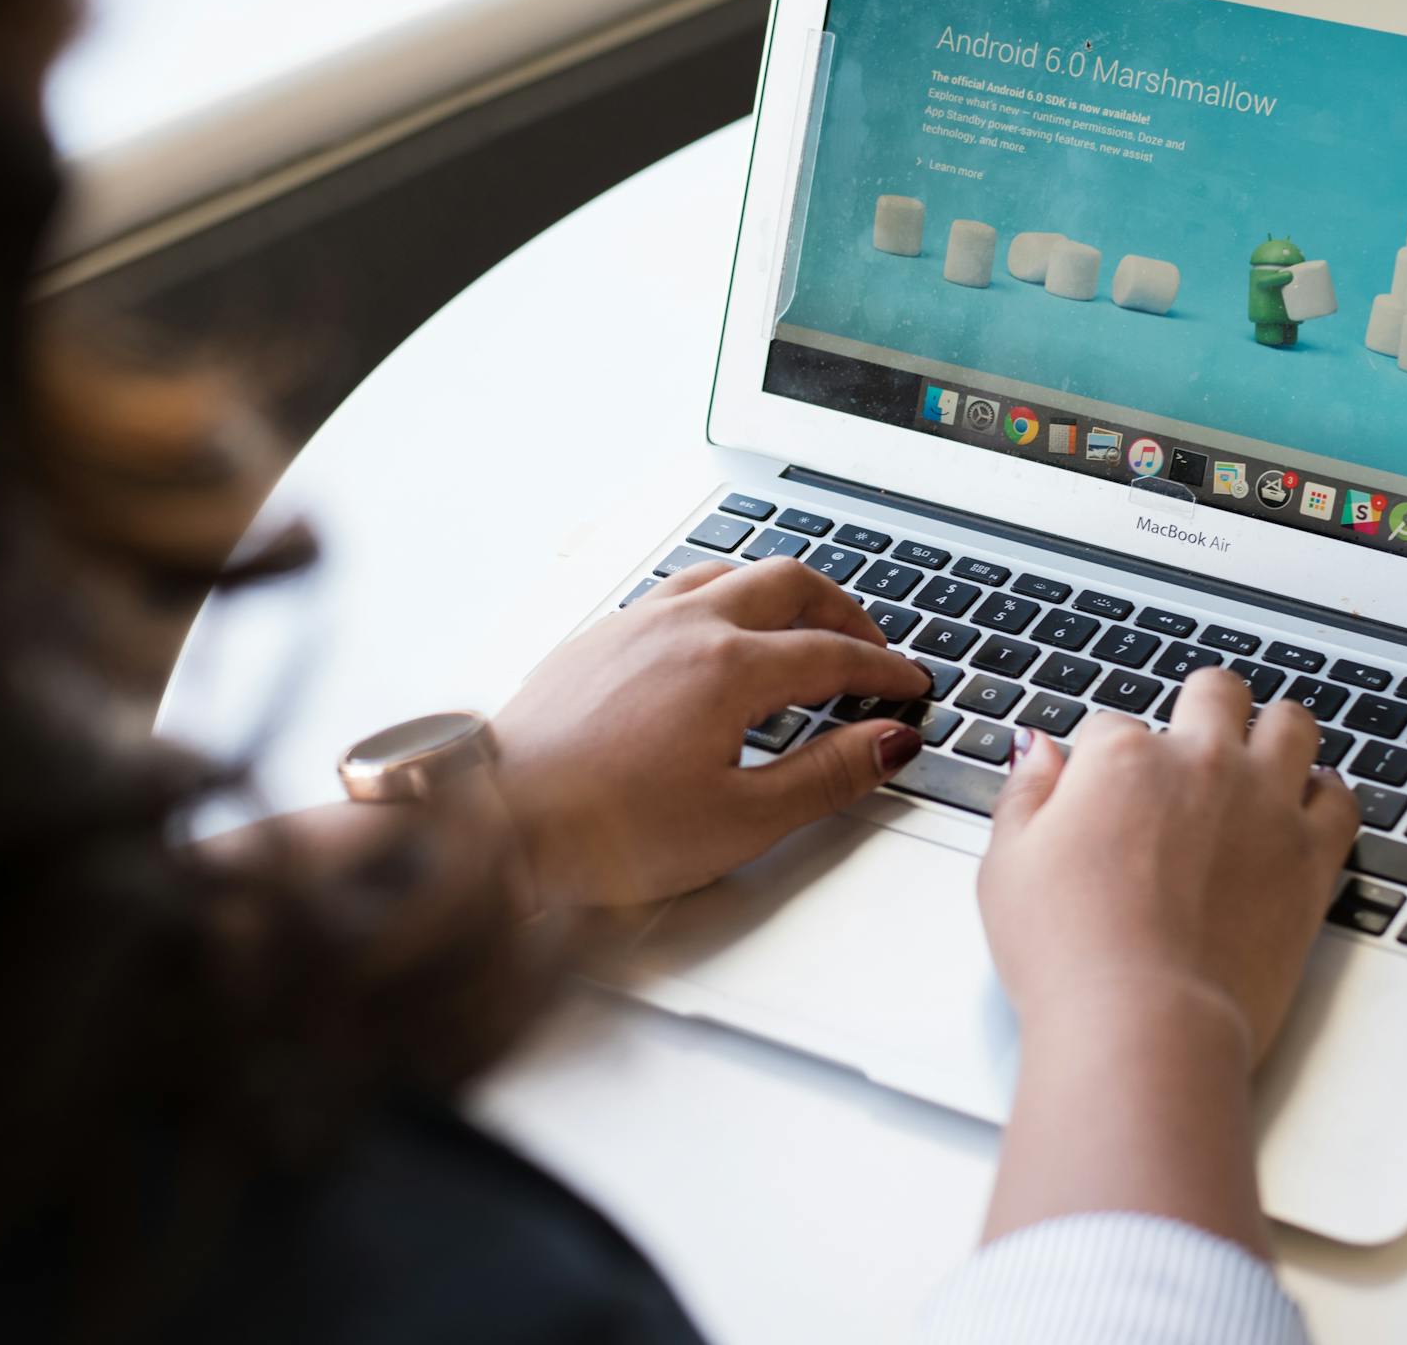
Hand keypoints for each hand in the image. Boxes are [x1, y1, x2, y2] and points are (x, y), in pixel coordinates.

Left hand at [488, 556, 932, 907]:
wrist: (497, 823)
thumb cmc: (605, 832)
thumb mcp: (741, 821)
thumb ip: (826, 776)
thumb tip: (887, 743)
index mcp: (729, 668)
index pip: (833, 653)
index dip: (883, 670)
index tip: (909, 686)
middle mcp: (684, 627)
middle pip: (788, 585)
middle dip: (843, 611)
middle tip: (871, 646)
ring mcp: (634, 625)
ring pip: (727, 574)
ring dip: (779, 594)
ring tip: (801, 628)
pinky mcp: (596, 640)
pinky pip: (676, 592)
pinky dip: (721, 601)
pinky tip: (715, 639)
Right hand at [977, 666, 1357, 1061]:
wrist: (1144, 1022)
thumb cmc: (1069, 953)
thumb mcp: (1008, 865)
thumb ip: (1026, 793)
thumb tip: (1038, 749)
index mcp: (1124, 758)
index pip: (1113, 726)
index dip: (1103, 761)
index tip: (1099, 796)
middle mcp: (1202, 764)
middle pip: (1216, 693)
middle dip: (1202, 707)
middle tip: (1193, 741)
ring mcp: (1265, 806)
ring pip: (1293, 725)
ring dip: (1274, 732)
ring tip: (1262, 755)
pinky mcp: (1311, 859)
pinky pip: (1342, 799)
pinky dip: (1327, 795)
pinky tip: (1308, 805)